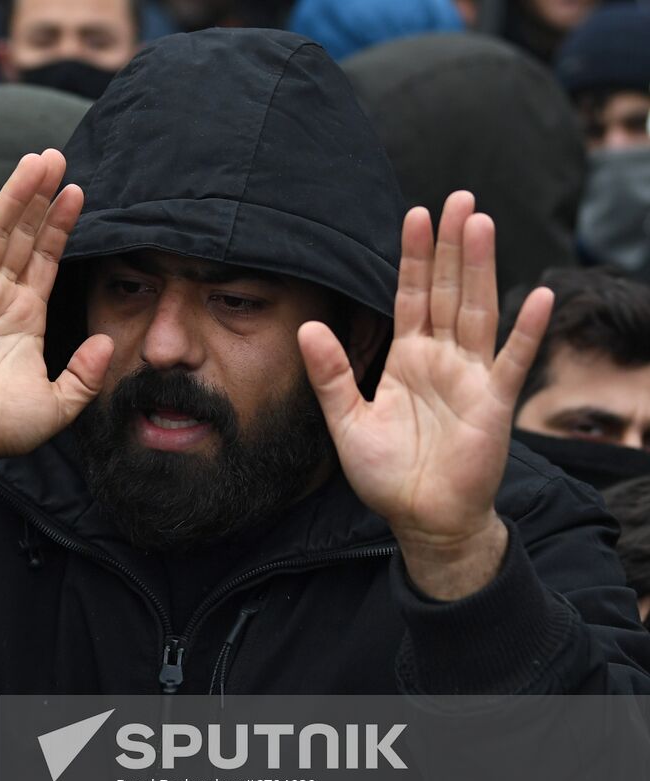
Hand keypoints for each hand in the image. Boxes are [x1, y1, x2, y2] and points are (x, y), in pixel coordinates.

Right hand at [0, 150, 114, 487]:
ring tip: (33, 162)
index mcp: (26, 315)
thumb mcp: (60, 403)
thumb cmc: (4, 427)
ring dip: (12, 197)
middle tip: (55, 157)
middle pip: (22, 234)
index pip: (46, 257)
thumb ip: (86, 374)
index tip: (77, 191)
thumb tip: (109, 342)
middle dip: (38, 196)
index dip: (61, 224)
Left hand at [298, 192, 553, 598]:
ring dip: (481, 268)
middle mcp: (442, 360)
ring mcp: (470, 378)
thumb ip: (330, 374)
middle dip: (451, 245)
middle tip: (458, 197)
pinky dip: (526, 330)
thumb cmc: (387, 473)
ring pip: (477, 311)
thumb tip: (306, 328)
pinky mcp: (493, 404)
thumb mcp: (346, 420)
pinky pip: (512, 361)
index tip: (416, 213)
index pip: (411, 296)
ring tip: (482, 223)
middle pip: (447, 290)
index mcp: (408, 359)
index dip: (413, 257)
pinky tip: (538, 296)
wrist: (421, 519)